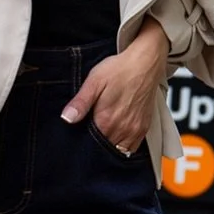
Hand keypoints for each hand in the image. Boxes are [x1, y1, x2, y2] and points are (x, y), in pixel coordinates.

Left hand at [61, 19, 166, 154]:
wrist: (146, 63)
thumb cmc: (120, 69)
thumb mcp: (94, 81)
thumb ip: (80, 102)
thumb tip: (67, 118)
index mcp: (106, 120)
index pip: (90, 144)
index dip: (82, 141)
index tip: (80, 133)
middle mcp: (122, 129)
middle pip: (104, 149)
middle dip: (96, 145)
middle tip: (91, 132)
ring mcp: (134, 131)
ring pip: (118, 151)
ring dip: (110, 146)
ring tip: (104, 133)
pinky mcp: (144, 128)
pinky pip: (132, 148)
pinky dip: (123, 146)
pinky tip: (116, 135)